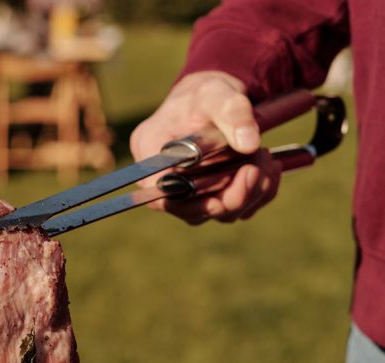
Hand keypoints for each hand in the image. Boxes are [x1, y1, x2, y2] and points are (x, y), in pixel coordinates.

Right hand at [129, 71, 281, 224]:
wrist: (216, 98)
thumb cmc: (207, 93)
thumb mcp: (218, 93)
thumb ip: (233, 112)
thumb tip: (250, 143)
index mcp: (151, 149)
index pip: (157, 190)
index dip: (186, 201)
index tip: (221, 194)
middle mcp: (162, 175)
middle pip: (189, 209)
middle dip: (230, 196)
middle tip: (257, 167)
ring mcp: (186, 190)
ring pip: (215, 212)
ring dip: (249, 194)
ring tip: (266, 158)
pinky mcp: (207, 195)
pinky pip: (232, 209)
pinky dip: (256, 194)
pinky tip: (268, 168)